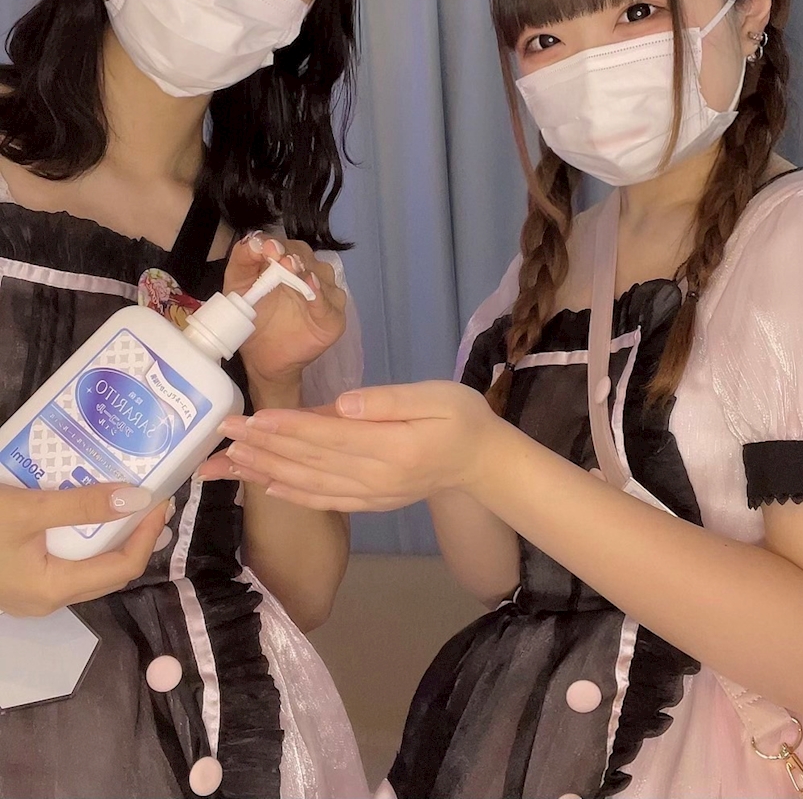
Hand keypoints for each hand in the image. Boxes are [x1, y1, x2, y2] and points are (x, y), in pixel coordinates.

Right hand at [0, 484, 166, 616]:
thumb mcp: (29, 510)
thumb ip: (83, 506)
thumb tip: (137, 499)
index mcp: (54, 589)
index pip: (123, 568)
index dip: (148, 535)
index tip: (160, 501)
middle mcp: (47, 598)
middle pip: (109, 571)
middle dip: (135, 536)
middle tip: (148, 499)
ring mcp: (33, 591)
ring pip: (87, 566)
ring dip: (109, 536)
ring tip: (123, 501)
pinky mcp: (22, 578)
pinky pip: (65, 561)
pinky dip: (83, 537)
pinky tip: (84, 510)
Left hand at [202, 381, 501, 509]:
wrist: (483, 463)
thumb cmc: (461, 417)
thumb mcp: (435, 395)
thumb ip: (389, 401)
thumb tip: (343, 404)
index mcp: (391, 448)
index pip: (327, 436)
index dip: (286, 428)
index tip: (251, 418)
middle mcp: (374, 478)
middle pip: (308, 462)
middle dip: (262, 447)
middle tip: (224, 434)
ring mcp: (370, 496)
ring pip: (308, 484)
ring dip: (265, 471)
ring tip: (229, 460)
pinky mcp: (369, 503)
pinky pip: (323, 501)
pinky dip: (291, 494)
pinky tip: (264, 486)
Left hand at [224, 233, 346, 397]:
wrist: (262, 358)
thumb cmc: (253, 319)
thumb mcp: (238, 286)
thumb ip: (243, 260)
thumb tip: (253, 241)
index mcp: (286, 262)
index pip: (286, 245)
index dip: (277, 244)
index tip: (266, 248)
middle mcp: (309, 272)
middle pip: (305, 255)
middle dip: (292, 255)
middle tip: (279, 258)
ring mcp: (325, 294)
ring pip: (321, 274)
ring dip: (306, 271)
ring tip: (291, 269)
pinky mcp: (333, 318)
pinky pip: (330, 304)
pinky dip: (320, 295)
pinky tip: (310, 286)